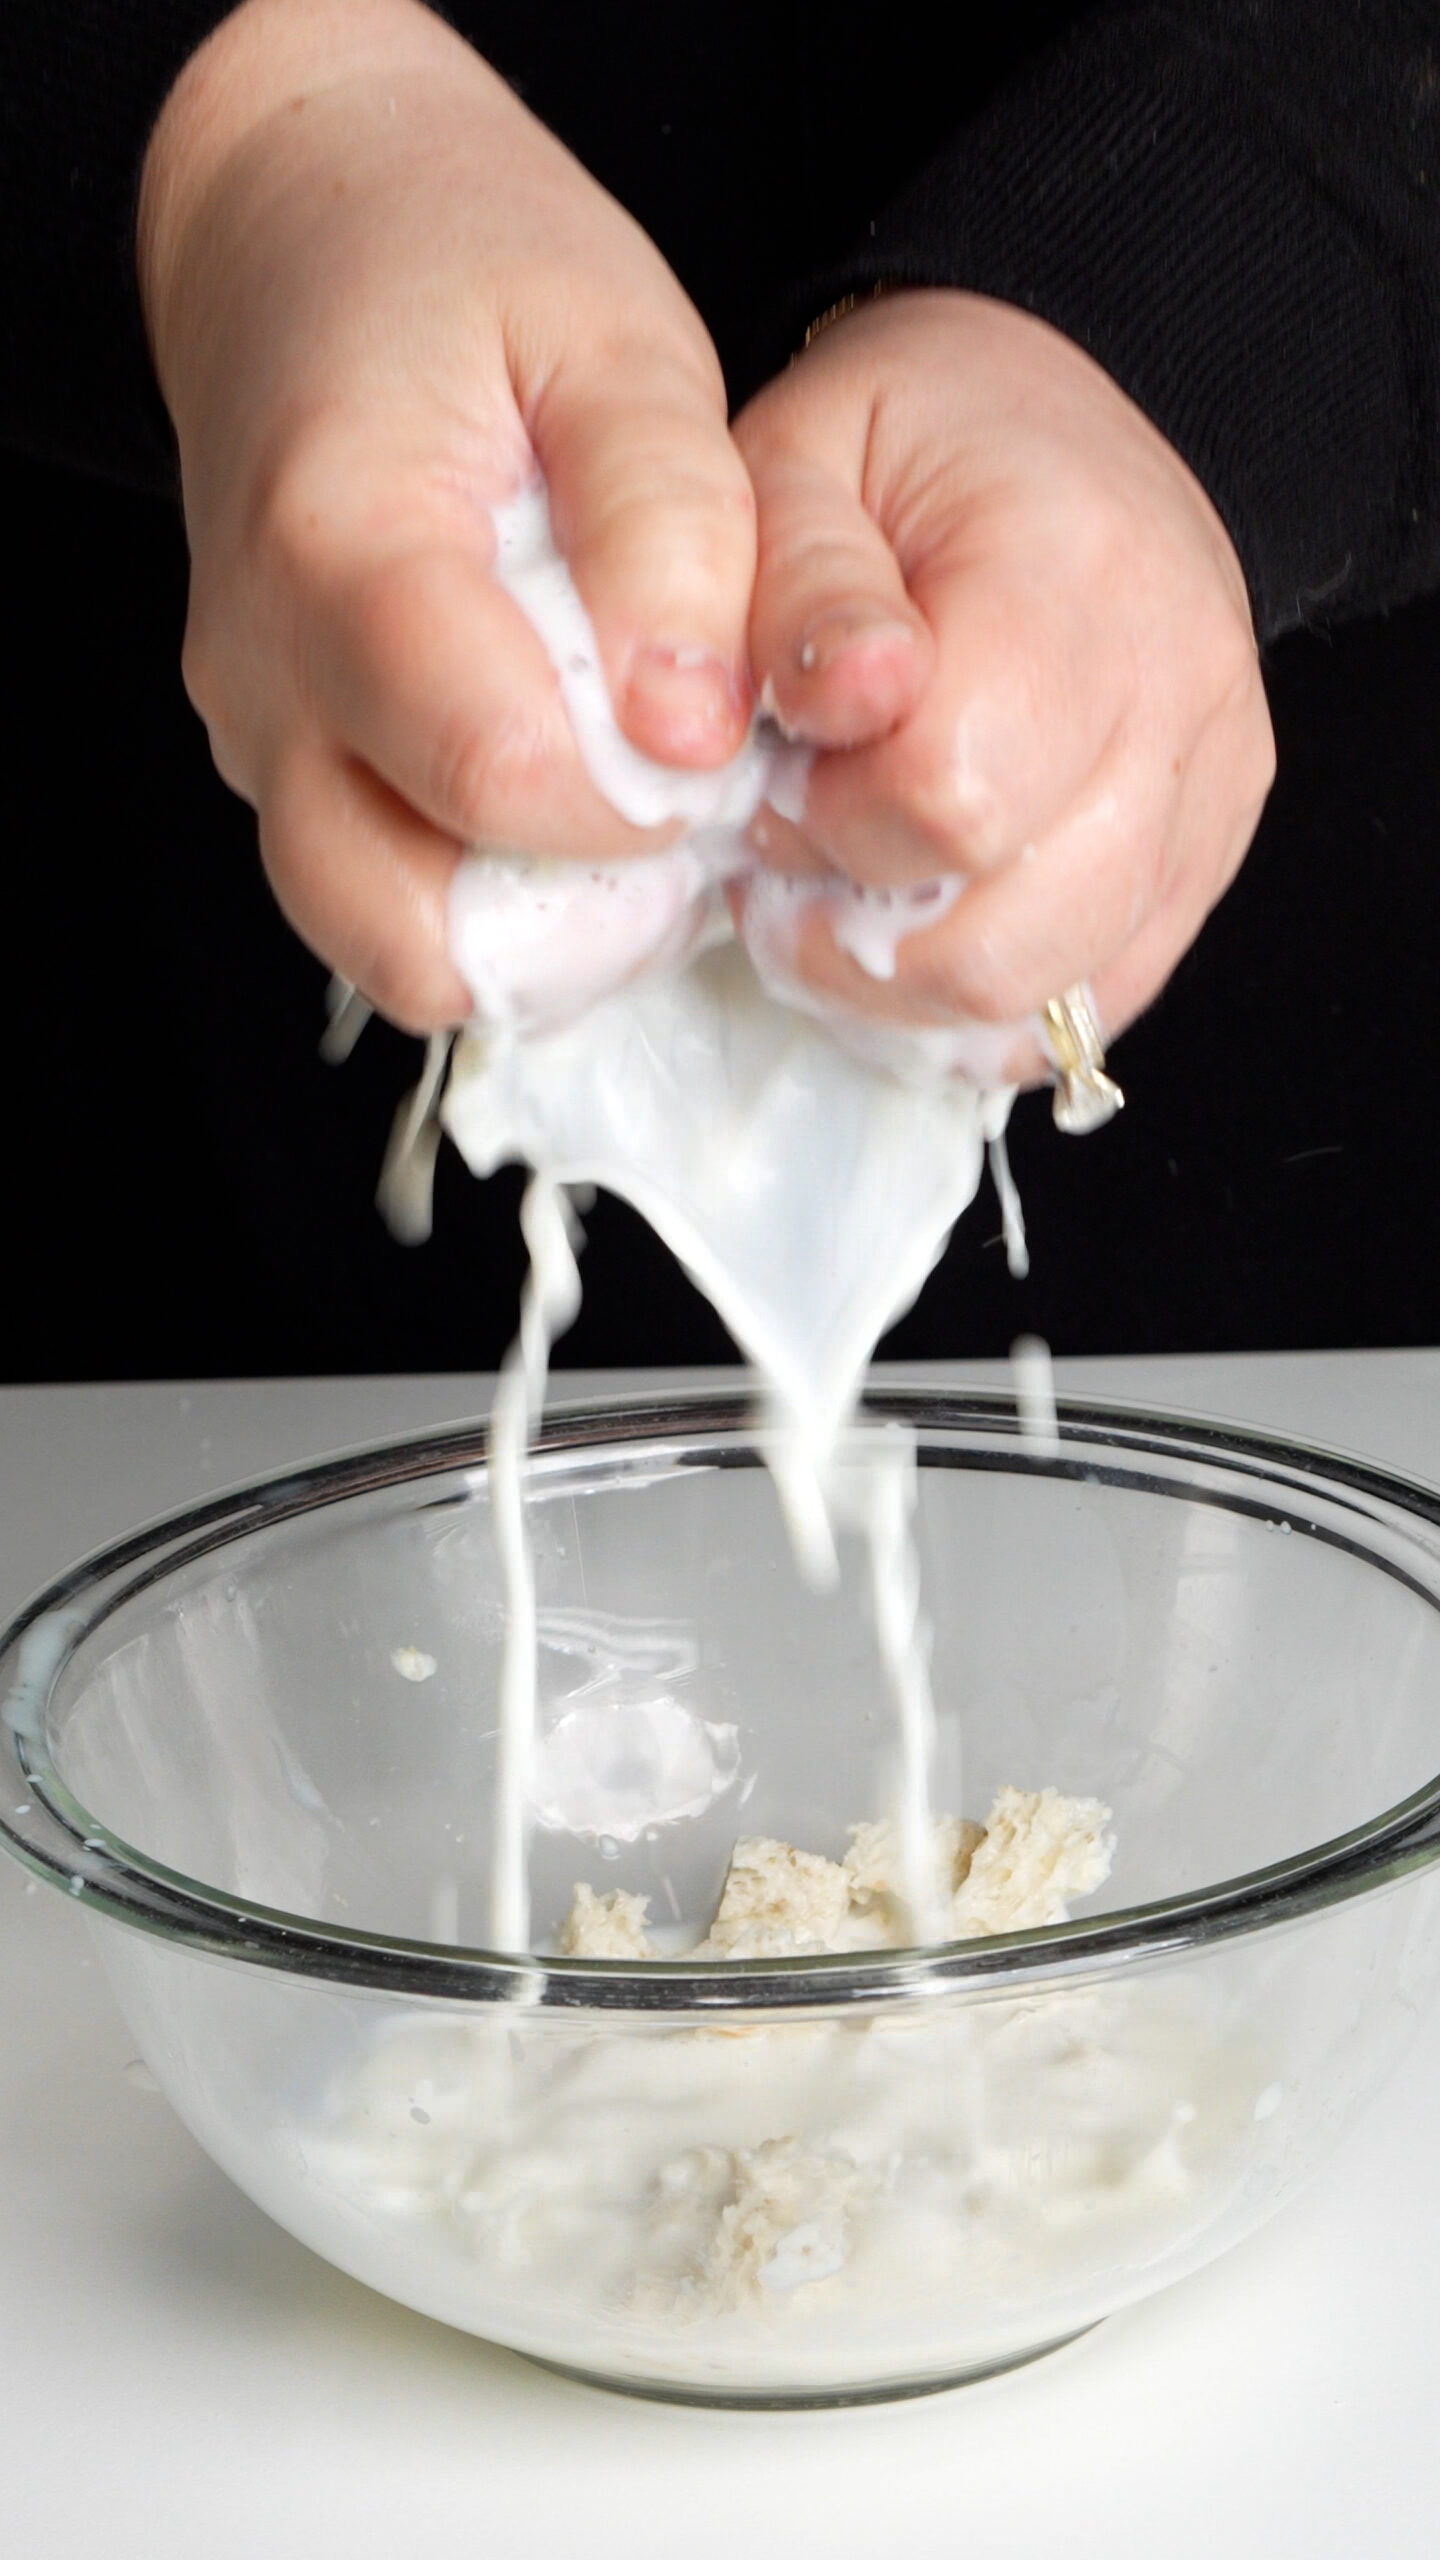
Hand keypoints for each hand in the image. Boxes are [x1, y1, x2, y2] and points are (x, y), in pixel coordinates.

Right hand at [138, 0, 755, 1029]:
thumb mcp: (619, 338)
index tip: (711, 743)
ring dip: (526, 931)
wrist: (302, 228)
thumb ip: (672, 527)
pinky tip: (562, 804)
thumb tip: (690, 725)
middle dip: (579, 911)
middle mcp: (269, 674)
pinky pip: (376, 901)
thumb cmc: (462, 264)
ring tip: (618, 813)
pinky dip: (483, 902)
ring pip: (384, 942)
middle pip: (413, 922)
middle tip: (671, 807)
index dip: (639, 799)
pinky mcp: (279, 769)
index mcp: (343, 547)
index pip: (495, 772)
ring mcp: (258, 737)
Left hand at [733, 291, 1275, 1077]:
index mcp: (1074, 573)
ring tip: (849, 893)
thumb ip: (794, 592)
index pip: (947, 799)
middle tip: (795, 858)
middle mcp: (1178, 690)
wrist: (1048, 425)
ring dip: (913, 988)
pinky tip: (922, 924)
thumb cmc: (904, 444)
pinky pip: (1096, 1004)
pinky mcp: (1212, 853)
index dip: (826, 825)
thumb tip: (834, 716)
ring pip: (1049, 996)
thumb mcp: (794, 462)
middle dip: (861, 932)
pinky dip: (987, 1002)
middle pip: (1004, 939)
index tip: (778, 776)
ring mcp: (1214, 785)